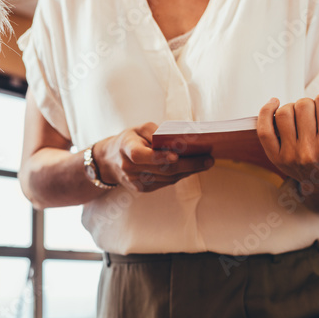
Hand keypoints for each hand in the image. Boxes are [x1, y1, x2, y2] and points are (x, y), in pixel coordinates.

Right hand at [97, 122, 213, 192]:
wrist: (110, 161)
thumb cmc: (130, 140)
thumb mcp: (138, 129)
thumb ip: (155, 132)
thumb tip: (177, 140)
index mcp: (125, 148)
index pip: (140, 155)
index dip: (157, 157)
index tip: (176, 156)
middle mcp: (129, 168)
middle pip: (162, 169)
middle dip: (188, 165)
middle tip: (208, 159)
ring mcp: (136, 181)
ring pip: (168, 178)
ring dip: (189, 171)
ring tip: (206, 162)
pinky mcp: (143, 189)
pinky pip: (166, 183)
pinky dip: (181, 175)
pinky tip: (193, 168)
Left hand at [256, 93, 318, 190]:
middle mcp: (310, 151)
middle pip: (303, 105)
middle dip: (309, 105)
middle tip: (313, 116)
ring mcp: (291, 155)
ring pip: (284, 112)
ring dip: (291, 109)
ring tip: (299, 116)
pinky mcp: (275, 157)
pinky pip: (264, 129)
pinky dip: (266, 112)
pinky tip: (274, 104)